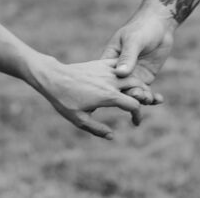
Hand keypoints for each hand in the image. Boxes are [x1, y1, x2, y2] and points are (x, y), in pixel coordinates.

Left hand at [30, 57, 162, 138]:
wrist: (53, 77)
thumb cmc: (64, 101)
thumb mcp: (79, 120)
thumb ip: (97, 129)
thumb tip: (111, 136)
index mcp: (108, 96)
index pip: (134, 105)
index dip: (138, 115)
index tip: (134, 122)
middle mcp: (111, 82)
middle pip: (138, 87)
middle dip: (145, 96)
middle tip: (146, 104)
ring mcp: (106, 70)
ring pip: (131, 74)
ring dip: (139, 83)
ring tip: (139, 93)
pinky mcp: (101, 63)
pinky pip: (120, 65)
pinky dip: (127, 70)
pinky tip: (127, 77)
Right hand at [100, 8, 175, 98]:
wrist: (160, 25)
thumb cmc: (142, 27)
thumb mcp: (134, 40)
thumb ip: (128, 57)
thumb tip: (120, 73)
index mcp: (110, 59)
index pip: (105, 77)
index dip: (107, 89)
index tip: (115, 95)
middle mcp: (120, 70)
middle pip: (120, 89)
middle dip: (128, 95)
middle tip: (137, 95)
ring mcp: (133, 75)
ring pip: (133, 92)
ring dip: (141, 98)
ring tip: (149, 98)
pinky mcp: (145, 77)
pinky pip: (146, 91)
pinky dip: (152, 97)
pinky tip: (159, 99)